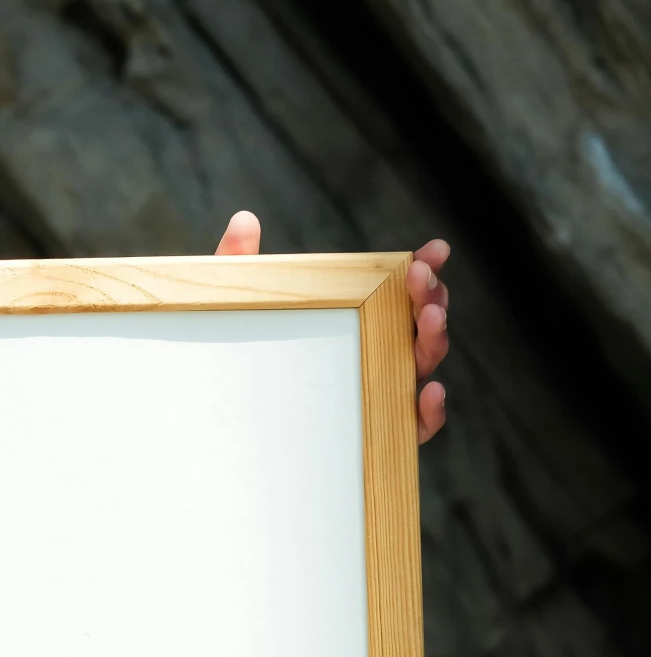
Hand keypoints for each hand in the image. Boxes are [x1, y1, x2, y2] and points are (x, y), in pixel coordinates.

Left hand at [215, 211, 448, 443]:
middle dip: (430, 298)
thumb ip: (240, 264)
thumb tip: (244, 218)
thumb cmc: (239, 356)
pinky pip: (413, 428)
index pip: (400, 290)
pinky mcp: (376, 438)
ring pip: (421, 368)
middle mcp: (376, 353)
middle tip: (420, 279)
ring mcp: (380, 394)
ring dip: (433, 340)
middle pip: (420, 325)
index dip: (424, 269)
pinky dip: (429, 412)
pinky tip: (428, 391)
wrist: (221, 422)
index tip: (434, 249)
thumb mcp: (240, 308)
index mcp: (357, 318)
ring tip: (428, 318)